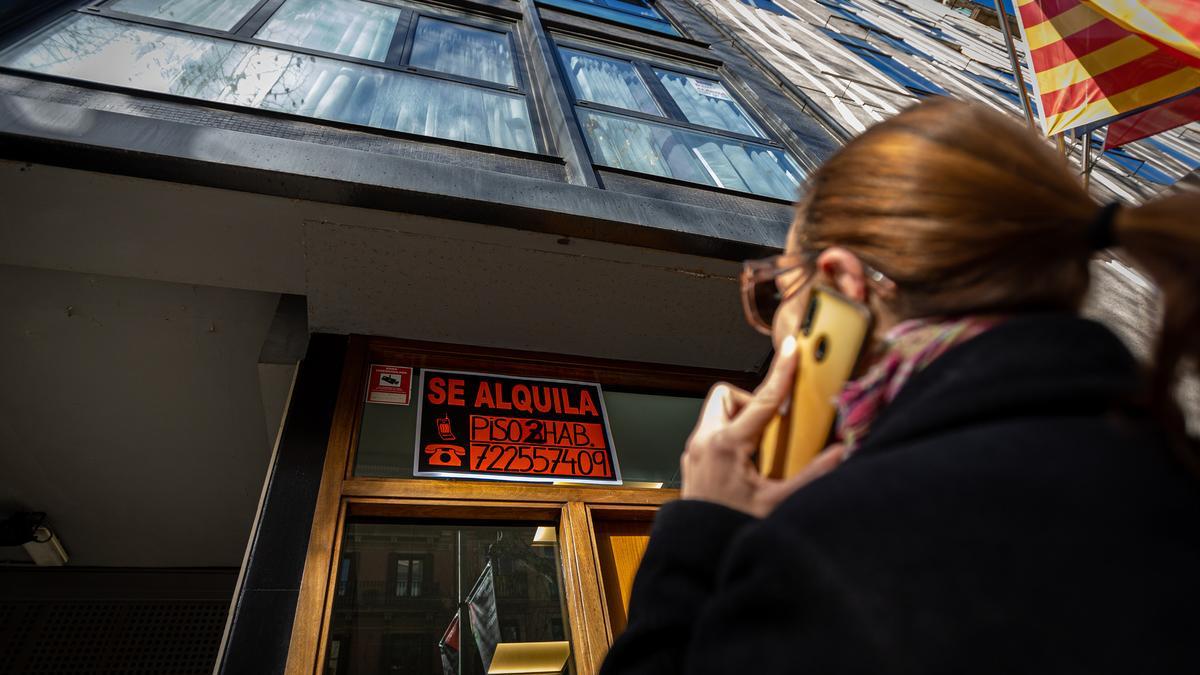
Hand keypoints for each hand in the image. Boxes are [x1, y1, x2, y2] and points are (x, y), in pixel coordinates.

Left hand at [680, 336, 847, 517]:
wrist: (697, 556)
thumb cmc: (728, 532)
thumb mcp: (777, 505)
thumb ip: (812, 477)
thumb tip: (840, 453)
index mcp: (725, 446)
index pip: (760, 400)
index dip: (781, 372)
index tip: (792, 348)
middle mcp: (704, 443)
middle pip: (725, 395)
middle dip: (751, 401)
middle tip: (773, 427)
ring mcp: (695, 452)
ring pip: (718, 414)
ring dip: (742, 421)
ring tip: (763, 451)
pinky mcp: (694, 463)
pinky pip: (713, 434)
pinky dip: (733, 438)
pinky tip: (750, 465)